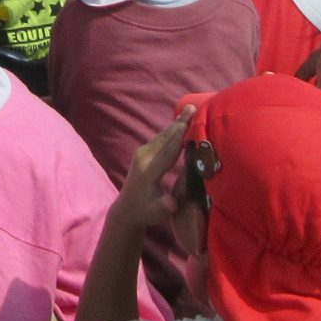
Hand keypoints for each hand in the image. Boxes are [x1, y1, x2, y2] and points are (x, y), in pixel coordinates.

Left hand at [117, 110, 193, 230]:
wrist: (127, 209)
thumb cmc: (145, 212)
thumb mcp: (156, 213)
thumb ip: (164, 206)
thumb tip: (171, 202)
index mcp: (148, 170)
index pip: (168, 151)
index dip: (179, 137)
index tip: (190, 123)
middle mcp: (144, 157)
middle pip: (165, 138)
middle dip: (180, 123)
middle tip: (192, 107)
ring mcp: (142, 153)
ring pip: (163, 136)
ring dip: (177, 124)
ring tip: (190, 109)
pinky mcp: (143, 152)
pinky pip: (161, 139)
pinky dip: (172, 130)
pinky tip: (181, 122)